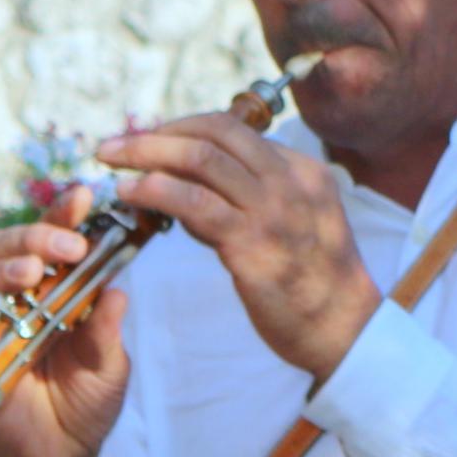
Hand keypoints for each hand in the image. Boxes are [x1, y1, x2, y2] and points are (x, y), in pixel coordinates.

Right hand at [0, 185, 134, 456]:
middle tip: (65, 247)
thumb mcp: (109, 369)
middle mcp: (17, 300)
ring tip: (29, 275)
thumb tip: (118, 291)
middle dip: (33, 238)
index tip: (82, 197)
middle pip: (7, 249)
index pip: (55, 243)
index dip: (63, 217)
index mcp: (56, 292)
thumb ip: (106, 332)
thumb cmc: (86, 406)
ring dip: (1, 271)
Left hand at [101, 112, 382, 383]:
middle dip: (156, 132)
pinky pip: (193, 203)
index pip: (233, 129)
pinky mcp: (252, 244)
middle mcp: (291, 181)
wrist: (344, 329)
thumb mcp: (295, 222)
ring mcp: (274, 211)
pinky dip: (154, 190)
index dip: (181, 126)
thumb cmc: (312, 282)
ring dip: (146, 153)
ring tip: (111, 161)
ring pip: (201, 158)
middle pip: (215, 132)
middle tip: (116, 143)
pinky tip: (129, 194)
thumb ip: (248, 197)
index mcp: (302, 171)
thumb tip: (183, 179)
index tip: (146, 138)